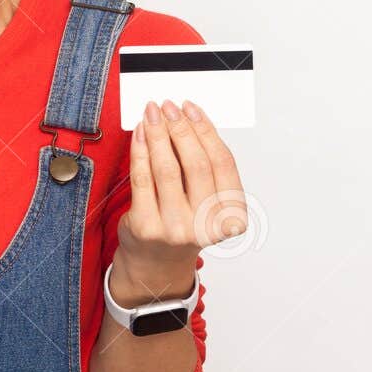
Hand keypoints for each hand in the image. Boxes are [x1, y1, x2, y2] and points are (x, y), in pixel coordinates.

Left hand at [111, 99, 246, 306]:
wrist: (155, 265)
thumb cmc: (182, 225)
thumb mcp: (204, 203)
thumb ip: (203, 169)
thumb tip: (186, 120)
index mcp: (231, 217)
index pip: (222, 163)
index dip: (207, 131)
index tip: (192, 109)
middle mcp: (206, 225)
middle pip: (196, 163)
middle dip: (181, 128)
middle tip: (169, 106)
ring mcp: (175, 228)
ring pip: (167, 168)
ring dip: (159, 134)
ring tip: (153, 113)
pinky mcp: (145, 226)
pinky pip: (142, 178)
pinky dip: (140, 150)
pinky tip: (140, 134)